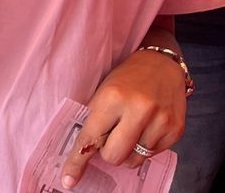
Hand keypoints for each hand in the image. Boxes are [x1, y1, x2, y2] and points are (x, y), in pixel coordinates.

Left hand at [60, 50, 188, 185]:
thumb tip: (84, 153)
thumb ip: (95, 120)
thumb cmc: (125, 79)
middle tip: (109, 137)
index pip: (90, 138)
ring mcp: (160, 121)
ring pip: (134, 160)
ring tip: (130, 128)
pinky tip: (146, 127)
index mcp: (112, 98)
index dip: (77, 161)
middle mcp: (139, 110)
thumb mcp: (102, 92)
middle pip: (113, 156)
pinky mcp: (176, 130)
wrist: (160, 64)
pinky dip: (145, 147)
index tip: (68, 179)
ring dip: (128, 150)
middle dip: (107, 152)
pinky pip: (153, 155)